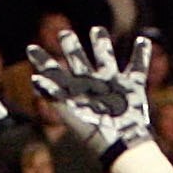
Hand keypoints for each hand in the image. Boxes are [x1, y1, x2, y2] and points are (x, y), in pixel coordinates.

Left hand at [28, 23, 157, 159]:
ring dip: (101, 44)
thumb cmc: (94, 131)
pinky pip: (138, 67)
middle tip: (64, 33)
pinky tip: (142, 40)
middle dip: (72, 47)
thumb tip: (36, 79)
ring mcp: (112, 85)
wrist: (121, 143)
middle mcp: (92, 85)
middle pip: (79, 61)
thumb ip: (54, 94)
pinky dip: (141, 54)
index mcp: (76, 91)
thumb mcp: (70, 112)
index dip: (42, 61)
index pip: (54, 72)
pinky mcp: (132, 87)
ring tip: (96, 30)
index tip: (30, 49)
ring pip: (106, 59)